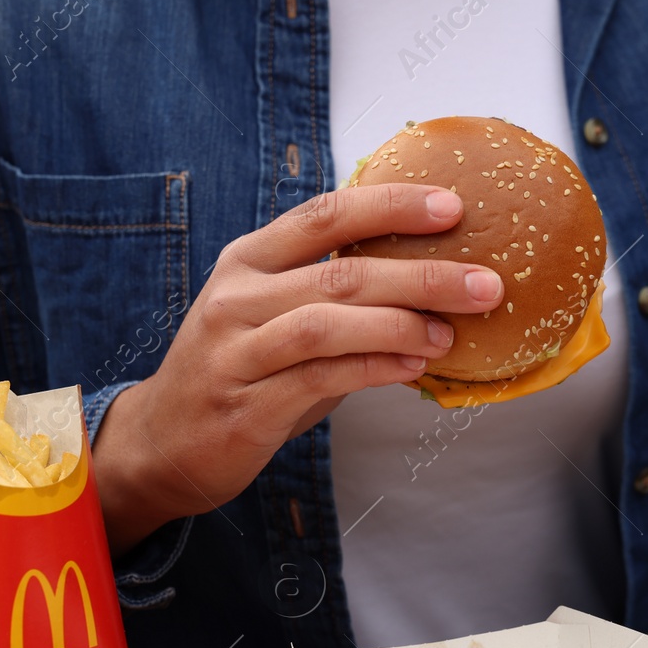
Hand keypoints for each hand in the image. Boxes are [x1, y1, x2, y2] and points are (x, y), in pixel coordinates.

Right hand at [93, 183, 504, 553]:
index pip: (325, 216)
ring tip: (449, 334)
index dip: (390, 205)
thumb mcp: (273, 315)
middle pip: (341, 272)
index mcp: (248, 261)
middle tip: (485, 283)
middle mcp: (237, 298)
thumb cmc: (238, 371)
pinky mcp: (246, 405)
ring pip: (329, 323)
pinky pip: (320, 378)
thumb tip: (427, 281)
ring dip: (401, 325)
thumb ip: (334, 294)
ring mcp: (236, 352)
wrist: (162, 442)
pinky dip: (374, 369)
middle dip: (423, 274)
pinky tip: (412, 369)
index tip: (452, 206)